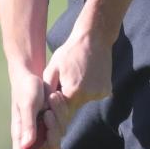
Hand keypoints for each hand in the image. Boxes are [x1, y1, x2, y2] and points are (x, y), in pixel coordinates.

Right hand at [9, 67, 63, 148]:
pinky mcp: (52, 120)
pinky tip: (56, 97)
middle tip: (49, 114)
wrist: (31, 73)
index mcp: (20, 134)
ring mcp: (43, 127)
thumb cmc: (25, 88)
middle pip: (48, 148)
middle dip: (53, 134)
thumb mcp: (27, 104)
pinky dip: (62, 111)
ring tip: (51, 98)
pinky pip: (63, 124)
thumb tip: (27, 146)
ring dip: (58, 118)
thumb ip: (28, 125)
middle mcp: (32, 134)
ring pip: (59, 135)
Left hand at [43, 21, 112, 138]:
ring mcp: (100, 93)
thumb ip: (47, 89)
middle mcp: (90, 95)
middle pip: (72, 108)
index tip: (51, 96)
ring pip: (82, 102)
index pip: (61, 110)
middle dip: (64, 102)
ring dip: (75, 96)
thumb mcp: (53, 68)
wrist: (94, 38)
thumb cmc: (70, 51)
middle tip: (61, 85)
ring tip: (73, 77)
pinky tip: (84, 77)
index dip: (54, 105)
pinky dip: (86, 91)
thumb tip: (42, 106)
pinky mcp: (106, 90)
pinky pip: (91, 96)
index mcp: (74, 91)